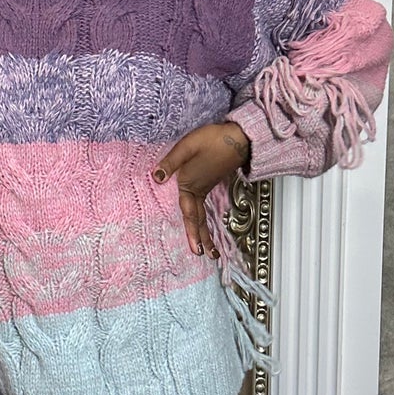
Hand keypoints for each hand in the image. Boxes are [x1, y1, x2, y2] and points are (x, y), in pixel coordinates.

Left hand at [154, 121, 250, 257]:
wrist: (237, 138)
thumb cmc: (212, 140)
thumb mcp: (186, 147)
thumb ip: (170, 163)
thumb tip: (156, 177)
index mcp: (191, 184)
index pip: (189, 213)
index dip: (191, 233)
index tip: (195, 250)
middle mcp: (200, 190)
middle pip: (200, 219)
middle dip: (202, 239)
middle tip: (207, 256)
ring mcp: (206, 187)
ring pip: (204, 214)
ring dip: (205, 232)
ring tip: (210, 248)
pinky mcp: (210, 182)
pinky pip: (205, 206)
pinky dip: (205, 219)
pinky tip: (203, 221)